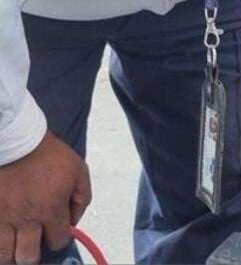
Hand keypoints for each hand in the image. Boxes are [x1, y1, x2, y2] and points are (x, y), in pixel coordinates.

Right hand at [0, 131, 90, 264]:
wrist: (15, 140)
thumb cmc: (47, 153)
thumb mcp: (77, 169)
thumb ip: (82, 197)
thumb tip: (75, 220)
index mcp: (51, 208)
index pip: (57, 241)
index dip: (57, 239)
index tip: (54, 234)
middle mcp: (26, 217)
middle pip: (28, 255)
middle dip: (32, 254)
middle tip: (32, 244)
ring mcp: (3, 217)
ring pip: (5, 254)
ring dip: (11, 252)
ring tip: (15, 244)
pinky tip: (3, 236)